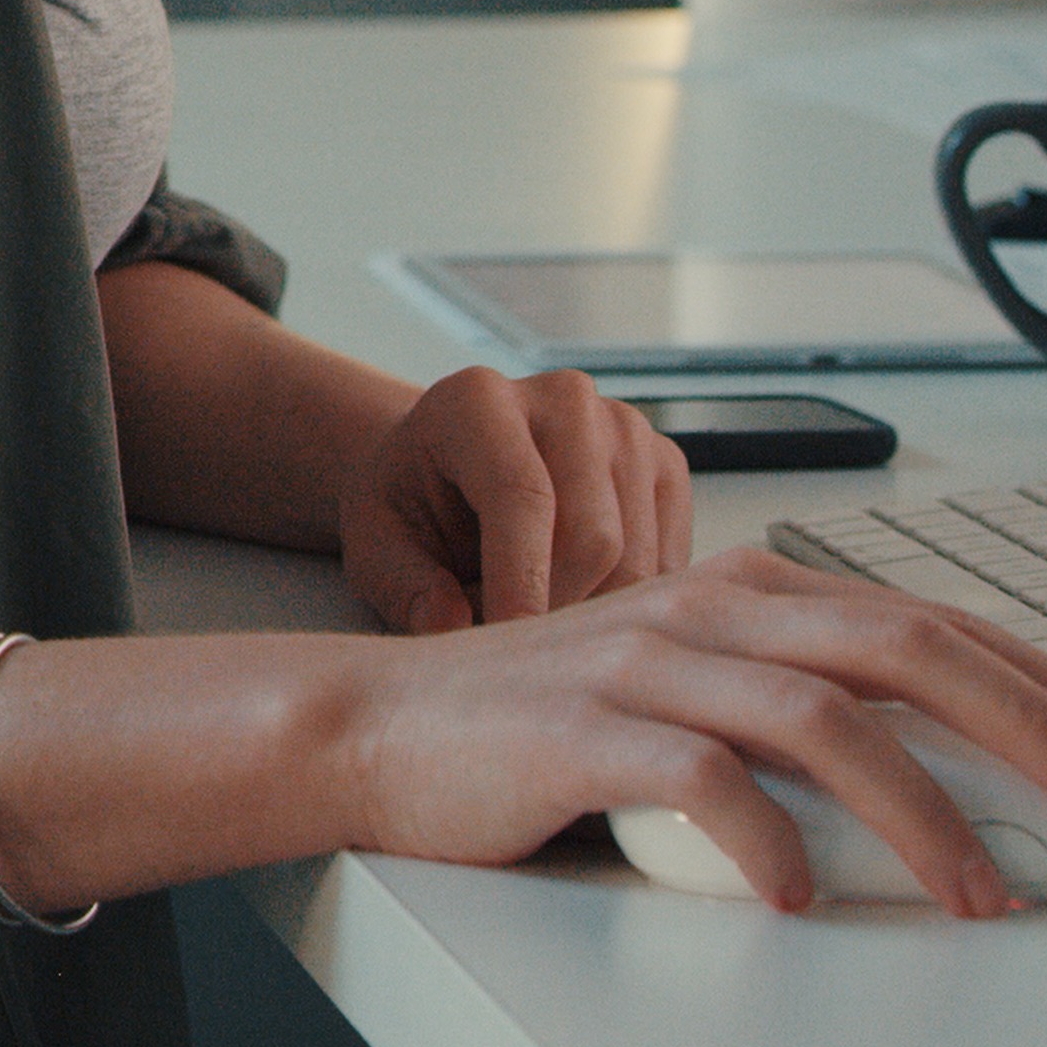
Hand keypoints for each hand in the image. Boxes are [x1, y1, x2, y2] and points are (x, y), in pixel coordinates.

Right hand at [332, 549, 1046, 915]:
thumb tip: (935, 787)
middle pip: (902, 647)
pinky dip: (766, 843)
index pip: (926, 619)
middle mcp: (710, 609)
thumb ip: (791, 716)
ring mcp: (645, 664)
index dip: (1040, 675)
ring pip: (821, 718)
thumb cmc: (539, 726)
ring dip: (920, 811)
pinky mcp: (582, 732)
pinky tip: (805, 900)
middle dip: (1025, 722)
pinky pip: (699, 781)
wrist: (373, 726)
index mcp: (748, 591)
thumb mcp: (686, 695)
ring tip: (982, 892)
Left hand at [342, 364, 685, 634]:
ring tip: (529, 608)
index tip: (511, 649)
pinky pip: (670, 563)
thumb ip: (406, 586)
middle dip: (554, 610)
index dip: (520, 582)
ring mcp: (626, 428)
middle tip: (506, 641)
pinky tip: (576, 599)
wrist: (453, 466)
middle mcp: (564, 398)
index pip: (521, 495)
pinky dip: (624, 604)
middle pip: (595, 537)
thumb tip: (450, 627)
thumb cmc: (413, 506)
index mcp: (478, 400)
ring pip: (639, 560)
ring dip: (587, 612)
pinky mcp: (666, 464)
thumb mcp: (376, 544)